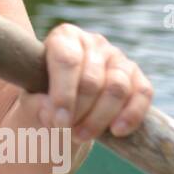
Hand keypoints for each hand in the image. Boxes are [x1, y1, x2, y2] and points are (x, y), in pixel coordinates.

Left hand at [17, 23, 153, 140]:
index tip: (57, 122)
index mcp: (65, 37)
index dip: (63, 94)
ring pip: (117, 89)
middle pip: (92, 80)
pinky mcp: (137, 77)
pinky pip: (142, 94)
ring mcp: (118, 58)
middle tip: (65, 133)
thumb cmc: (42, 96)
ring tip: (80, 136)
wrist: (64, 104)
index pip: (67, 61)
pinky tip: (116, 132)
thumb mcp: (30, 98)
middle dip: (79, 112)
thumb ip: (36, 104)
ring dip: (99, 119)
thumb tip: (52, 114)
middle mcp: (94, 42)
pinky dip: (131, 115)